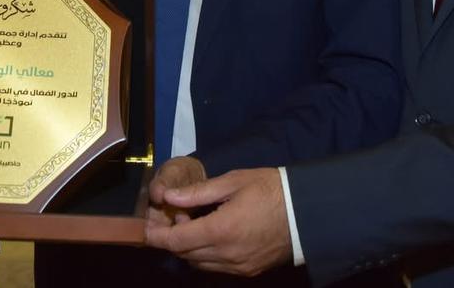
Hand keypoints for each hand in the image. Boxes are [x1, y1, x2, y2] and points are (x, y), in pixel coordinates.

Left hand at [144, 168, 290, 276]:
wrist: (308, 211)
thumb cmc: (270, 189)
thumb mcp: (233, 182)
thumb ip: (197, 192)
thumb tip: (167, 197)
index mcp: (221, 230)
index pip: (177, 241)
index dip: (157, 236)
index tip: (145, 227)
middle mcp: (227, 254)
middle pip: (184, 254)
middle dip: (171, 239)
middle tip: (171, 216)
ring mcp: (238, 266)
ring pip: (199, 264)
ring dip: (188, 248)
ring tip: (192, 223)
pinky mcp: (248, 271)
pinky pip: (216, 267)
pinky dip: (204, 255)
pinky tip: (209, 235)